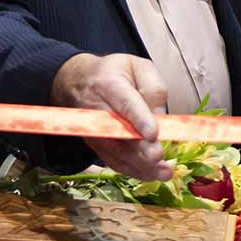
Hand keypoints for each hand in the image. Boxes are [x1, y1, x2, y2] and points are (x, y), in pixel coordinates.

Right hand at [50, 52, 169, 178]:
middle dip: (140, 148)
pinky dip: (132, 170)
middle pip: (119, 133)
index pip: (125, 103)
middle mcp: (98, 110)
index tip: (153, 133)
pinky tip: (151, 175)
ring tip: (163, 173)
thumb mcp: (138, 66)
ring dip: (140, 165)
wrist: (77, 82)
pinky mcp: (95, 144)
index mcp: (109, 84)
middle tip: (159, 158)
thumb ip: (153, 88)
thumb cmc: (113, 72)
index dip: (139, 119)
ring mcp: (94, 130)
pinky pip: (112, 160)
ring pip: (116, 151)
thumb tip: (161, 115)